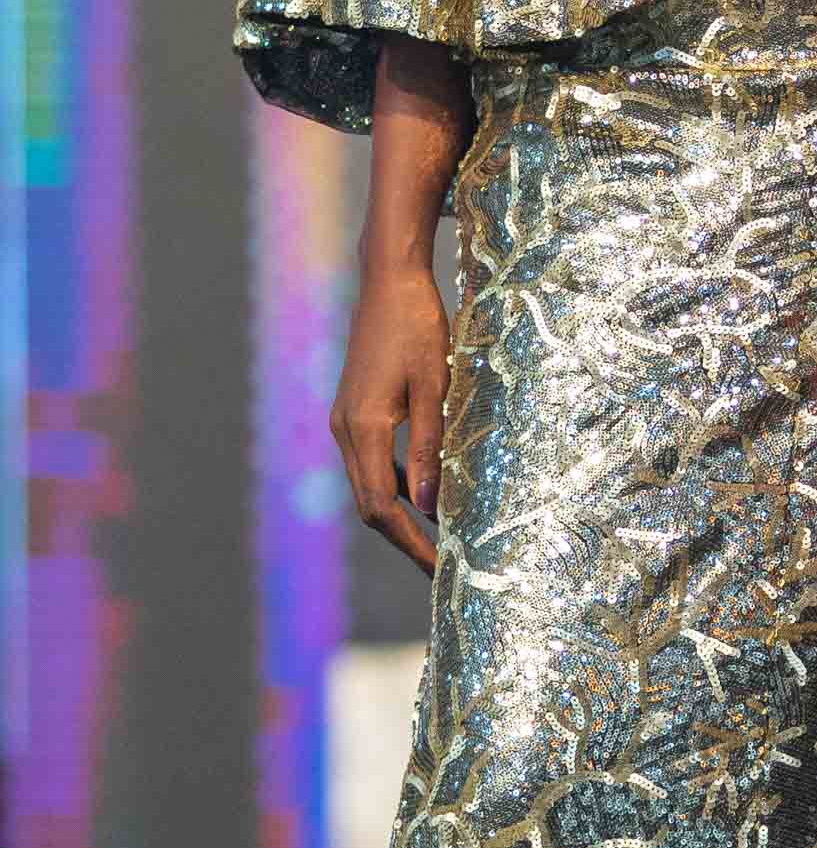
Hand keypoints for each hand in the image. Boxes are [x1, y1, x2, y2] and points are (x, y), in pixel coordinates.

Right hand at [328, 241, 451, 576]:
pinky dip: (393, 483)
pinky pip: (369, 461)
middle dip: (403, 538)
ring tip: (437, 535)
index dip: (410, 543)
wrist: (389, 280)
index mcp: (363, 427)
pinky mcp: (351, 409)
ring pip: (367, 484)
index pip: (381, 507)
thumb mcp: (435, 385)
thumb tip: (430, 508)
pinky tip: (423, 488)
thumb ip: (431, 446)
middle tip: (441, 564)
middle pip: (368, 504)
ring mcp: (344, 420)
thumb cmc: (418, 326)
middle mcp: (345, 429)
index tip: (440, 567)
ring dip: (397, 513)